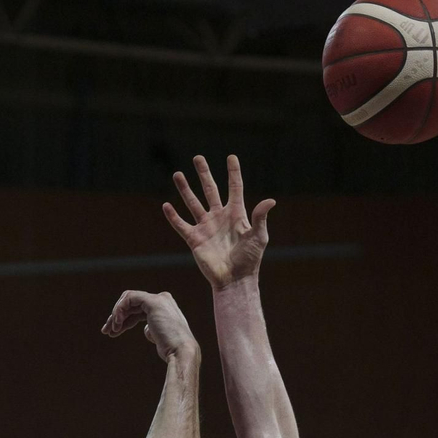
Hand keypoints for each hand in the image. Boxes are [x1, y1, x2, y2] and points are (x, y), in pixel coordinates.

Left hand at [102, 290, 197, 361]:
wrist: (180, 352)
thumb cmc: (171, 350)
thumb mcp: (159, 337)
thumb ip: (152, 329)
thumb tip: (147, 329)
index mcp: (164, 307)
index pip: (137, 309)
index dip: (123, 319)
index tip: (112, 332)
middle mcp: (162, 299)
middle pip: (131, 304)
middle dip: (116, 317)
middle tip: (106, 331)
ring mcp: (159, 299)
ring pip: (128, 299)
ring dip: (116, 315)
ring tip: (110, 330)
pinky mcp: (153, 301)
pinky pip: (129, 299)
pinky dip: (120, 309)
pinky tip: (117, 323)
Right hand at [163, 155, 275, 290]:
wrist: (234, 280)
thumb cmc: (250, 260)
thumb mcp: (258, 237)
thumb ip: (260, 217)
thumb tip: (270, 200)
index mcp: (236, 214)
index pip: (235, 188)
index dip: (233, 172)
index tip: (231, 157)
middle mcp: (219, 217)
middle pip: (210, 190)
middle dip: (204, 174)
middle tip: (197, 157)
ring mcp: (206, 227)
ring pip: (193, 203)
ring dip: (185, 189)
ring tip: (177, 174)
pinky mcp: (195, 239)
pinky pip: (181, 225)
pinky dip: (173, 216)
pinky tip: (166, 205)